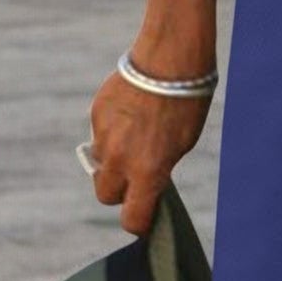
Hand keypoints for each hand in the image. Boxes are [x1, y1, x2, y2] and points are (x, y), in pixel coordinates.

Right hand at [87, 49, 213, 234]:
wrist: (169, 58)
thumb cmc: (186, 103)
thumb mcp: (182, 144)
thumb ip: (158, 168)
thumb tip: (145, 182)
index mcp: (148, 171)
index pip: (133, 218)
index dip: (138, 222)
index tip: (143, 218)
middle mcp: (121, 159)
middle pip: (106, 195)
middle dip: (119, 191)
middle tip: (135, 176)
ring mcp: (104, 137)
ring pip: (101, 163)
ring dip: (113, 158)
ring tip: (136, 134)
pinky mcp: (95, 115)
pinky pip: (99, 134)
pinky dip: (111, 131)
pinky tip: (130, 112)